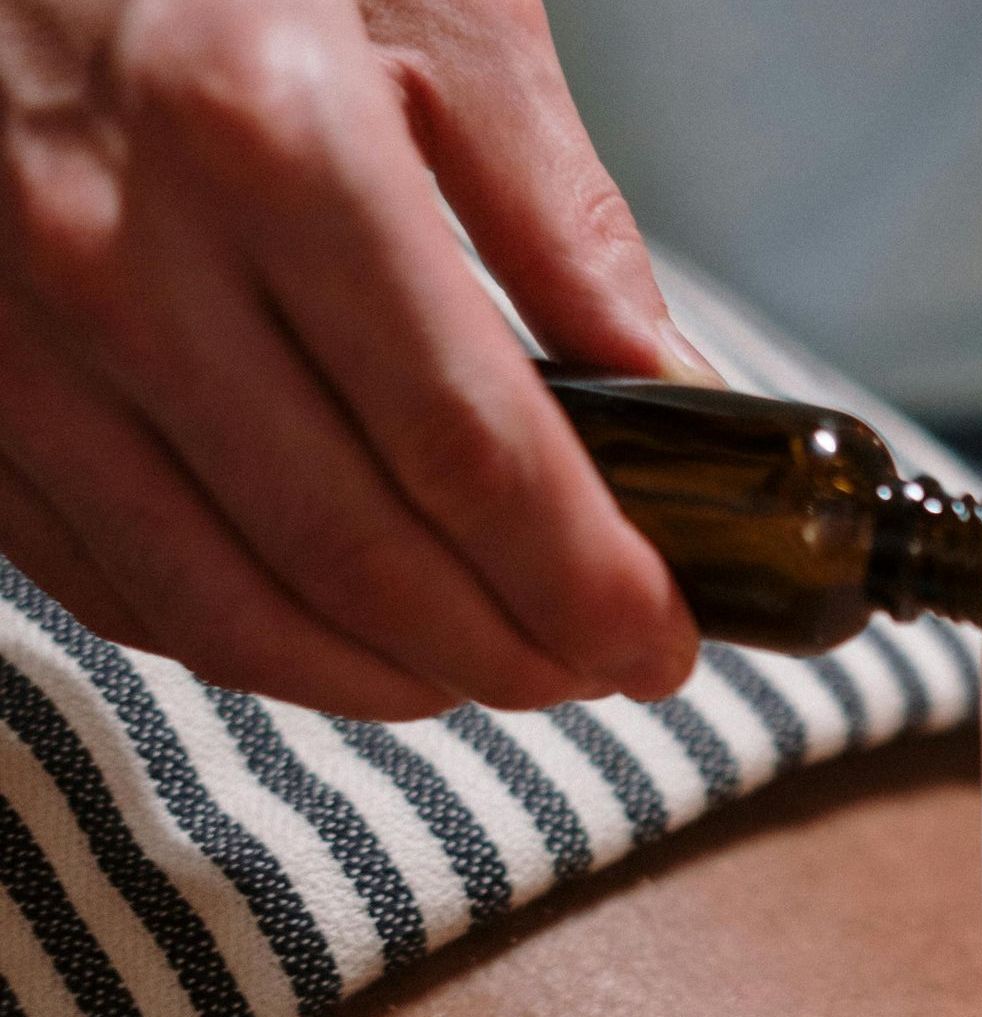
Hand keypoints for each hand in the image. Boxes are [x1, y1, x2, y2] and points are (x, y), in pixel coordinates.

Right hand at [0, 0, 707, 718]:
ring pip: (228, 605)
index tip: (658, 641)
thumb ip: (555, 209)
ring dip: (383, 679)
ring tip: (483, 671)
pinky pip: (108, 579)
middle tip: (591, 667)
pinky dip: (244, 640)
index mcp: (270, 138)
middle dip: (509, 654)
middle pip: (361, 556)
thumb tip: (680, 394)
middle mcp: (122, 256)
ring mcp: (16, 334)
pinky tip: (335, 638)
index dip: (586, 584)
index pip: (472, 454)